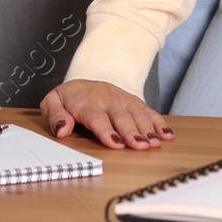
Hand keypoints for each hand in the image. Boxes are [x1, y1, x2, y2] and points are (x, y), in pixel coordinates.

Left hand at [40, 79, 174, 149]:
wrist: (89, 75)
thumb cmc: (72, 96)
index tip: (115, 143)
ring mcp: (124, 101)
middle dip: (132, 132)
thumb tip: (62, 129)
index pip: (97, 118)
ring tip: (155, 143)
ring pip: (138, 115)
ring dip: (148, 129)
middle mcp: (108, 101)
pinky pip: (150, 112)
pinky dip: (160, 123)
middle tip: (141, 146)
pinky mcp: (135, 103)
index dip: (107, 131)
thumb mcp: (53, 101)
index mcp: (87, 103)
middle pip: (121, 118)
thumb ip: (55, 115)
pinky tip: (167, 135)